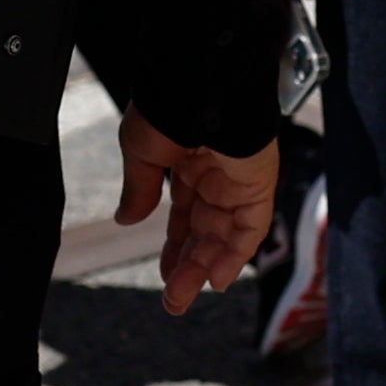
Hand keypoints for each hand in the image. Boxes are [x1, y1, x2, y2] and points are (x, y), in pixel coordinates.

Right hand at [113, 115, 282, 315]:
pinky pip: (251, 227)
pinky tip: (217, 281)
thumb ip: (140, 189)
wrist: (202, 84)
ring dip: (205, 269)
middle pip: (205, 231)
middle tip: (172, 301)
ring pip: (225, 235)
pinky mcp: (260, 183)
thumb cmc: (168, 108)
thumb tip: (126, 220)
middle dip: (188, 266)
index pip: (186, 213)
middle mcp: (217, 173)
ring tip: (180, 299)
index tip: (164, 273)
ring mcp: (240, 179)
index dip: (175, 245)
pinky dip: (236, 255)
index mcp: (189, 161)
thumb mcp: (141, 152)